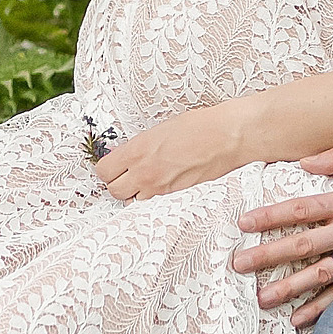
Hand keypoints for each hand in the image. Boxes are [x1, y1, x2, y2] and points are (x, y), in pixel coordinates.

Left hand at [93, 98, 249, 200]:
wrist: (228, 137)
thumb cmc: (201, 127)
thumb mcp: (161, 129)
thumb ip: (140, 147)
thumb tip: (130, 156)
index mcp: (137, 150)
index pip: (104, 171)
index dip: (108, 169)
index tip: (115, 166)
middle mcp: (145, 173)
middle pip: (114, 191)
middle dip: (120, 183)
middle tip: (130, 175)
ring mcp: (161, 189)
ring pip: (134, 202)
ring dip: (137, 194)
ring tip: (151, 181)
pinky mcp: (177, 199)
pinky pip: (155, 206)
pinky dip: (155, 201)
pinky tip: (165, 188)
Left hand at [232, 145, 332, 322]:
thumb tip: (304, 162)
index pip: (301, 210)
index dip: (270, 217)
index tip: (245, 225)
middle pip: (303, 246)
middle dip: (267, 256)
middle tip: (239, 266)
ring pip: (321, 276)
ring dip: (289, 289)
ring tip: (263, 299)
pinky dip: (323, 308)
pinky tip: (301, 319)